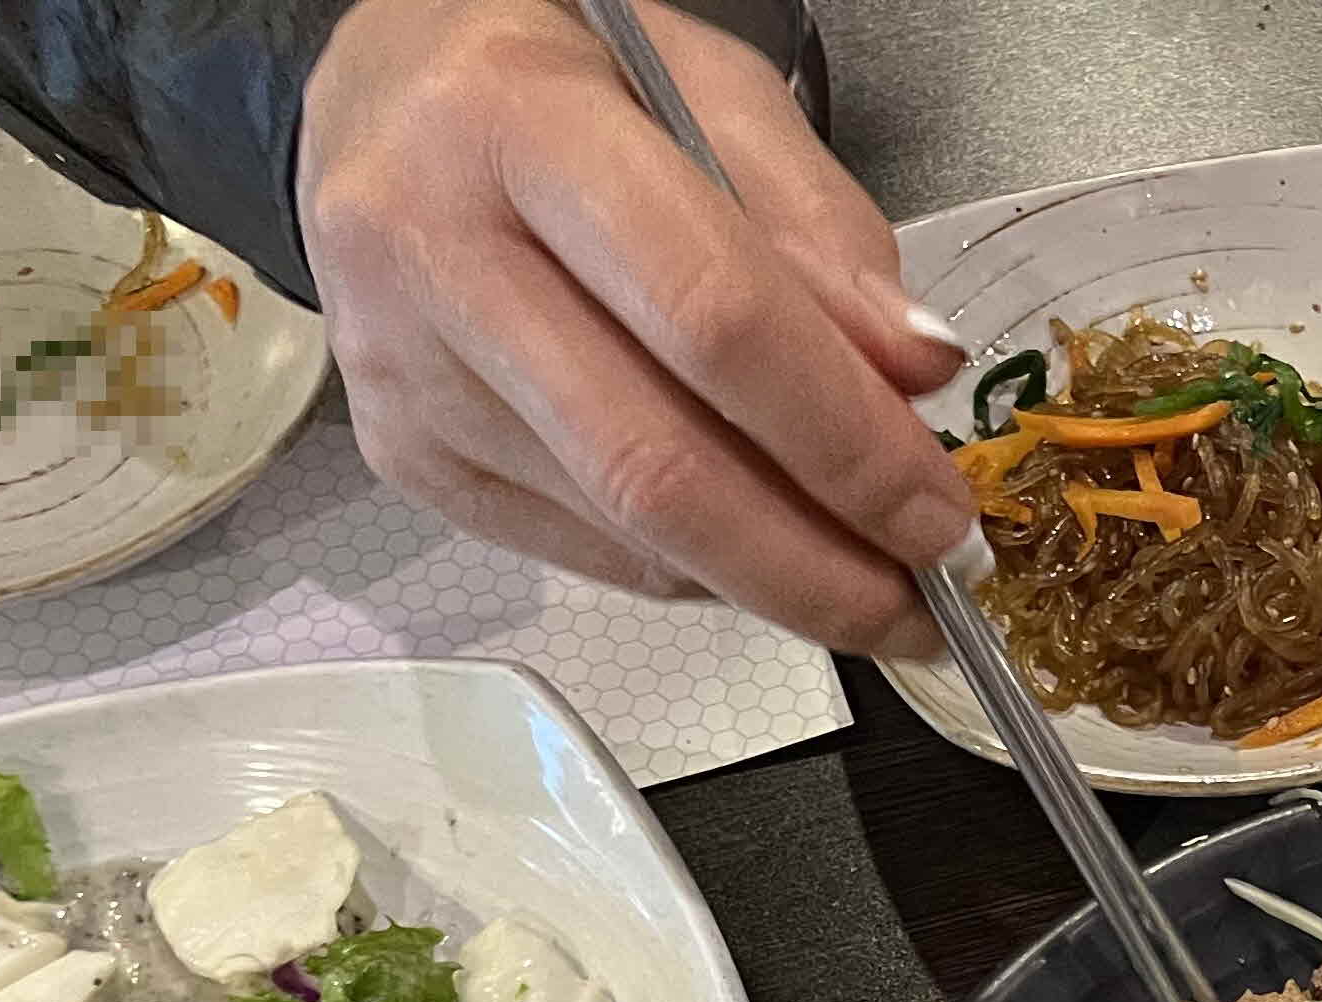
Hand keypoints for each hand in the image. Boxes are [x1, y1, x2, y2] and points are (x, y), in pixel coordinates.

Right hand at [297, 0, 972, 652]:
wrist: (378, 99)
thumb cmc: (560, 78)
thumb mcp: (707, 87)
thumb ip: (818, 227)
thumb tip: (916, 372)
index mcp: (515, 122)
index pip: (713, 316)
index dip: (846, 441)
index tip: (942, 512)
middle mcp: (432, 249)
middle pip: (657, 466)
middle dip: (817, 564)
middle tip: (923, 603)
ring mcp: (403, 369)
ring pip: (626, 529)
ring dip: (772, 580)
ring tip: (866, 577)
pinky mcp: (401, 453)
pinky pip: (588, 551)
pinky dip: (698, 569)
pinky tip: (752, 541)